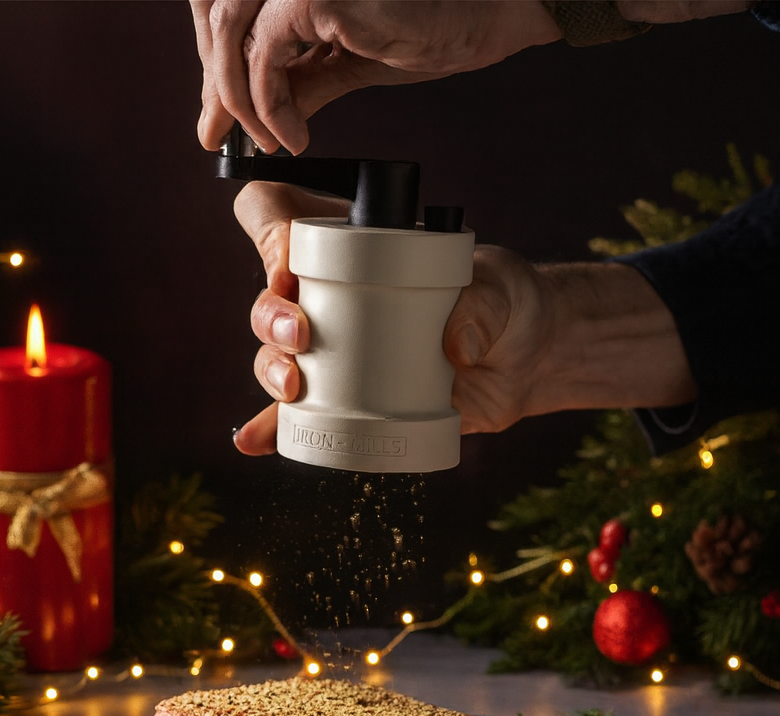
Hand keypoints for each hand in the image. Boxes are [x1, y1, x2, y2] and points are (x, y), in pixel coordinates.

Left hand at [192, 1, 560, 154]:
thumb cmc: (432, 26)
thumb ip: (300, 76)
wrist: (485, 15)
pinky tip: (291, 134)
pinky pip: (264, 56)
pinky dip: (268, 104)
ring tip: (269, 139)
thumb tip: (260, 111)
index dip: (217, 70)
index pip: (231, 16)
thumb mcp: (346, 59)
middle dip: (218, 88)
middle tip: (224, 139)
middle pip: (219, 23)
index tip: (217, 122)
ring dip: (239, 98)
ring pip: (229, 36)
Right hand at [231, 182, 696, 456]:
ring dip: (270, 368)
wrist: (525, 359)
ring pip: (274, 353)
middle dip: (270, 315)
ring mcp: (333, 347)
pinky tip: (254, 441)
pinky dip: (271, 428)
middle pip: (269, 294)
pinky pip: (296, 414)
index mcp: (351, 242)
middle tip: (301, 334)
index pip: (280, 211)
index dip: (265, 226)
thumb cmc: (505, 302)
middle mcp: (330, 293)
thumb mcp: (500, 286)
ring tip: (293, 385)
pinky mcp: (344, 397)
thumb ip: (484, 304)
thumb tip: (455, 348)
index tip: (288, 261)